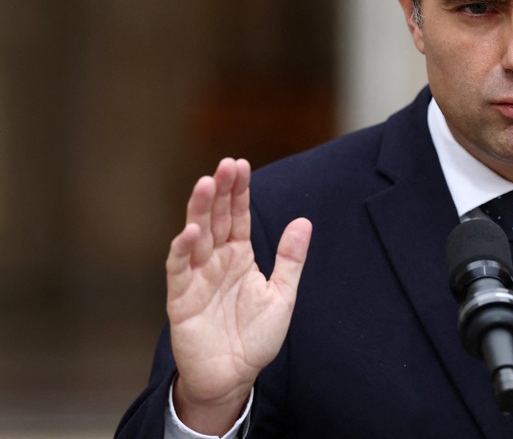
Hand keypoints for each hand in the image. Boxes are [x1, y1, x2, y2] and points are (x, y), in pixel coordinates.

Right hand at [165, 158, 311, 433]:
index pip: (237, 216)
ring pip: (195, 237)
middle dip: (219, 191)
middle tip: (225, 164)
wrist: (234, 377)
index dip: (238, 191)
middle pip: (215, 218)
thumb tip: (304, 220)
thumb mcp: (282, 294)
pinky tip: (190, 231)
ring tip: (205, 183)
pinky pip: (179, 270)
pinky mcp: (181, 299)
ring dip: (198, 210)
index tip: (241, 164)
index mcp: (239, 256)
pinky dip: (182, 250)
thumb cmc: (255, 338)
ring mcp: (196, 277)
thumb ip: (290, 259)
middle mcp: (216, 261)